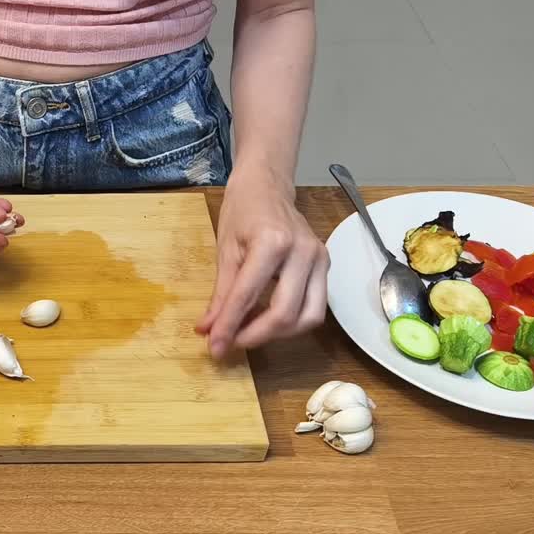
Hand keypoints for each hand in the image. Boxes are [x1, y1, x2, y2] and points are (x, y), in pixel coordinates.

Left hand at [197, 165, 328, 357]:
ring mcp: (320, 260)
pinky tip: (267, 320)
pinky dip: (291, 321)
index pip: (248, 296)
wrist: (268, 185)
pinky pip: (314, 306)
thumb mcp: (225, 250)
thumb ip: (220, 294)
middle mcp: (303, 252)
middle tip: (231, 344)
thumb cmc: (242, 211)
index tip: (214, 348)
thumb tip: (207, 330)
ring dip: (278, 334)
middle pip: (286, 314)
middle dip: (256, 336)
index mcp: (272, 242)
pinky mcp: (327, 266)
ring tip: (249, 334)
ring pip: (308, 317)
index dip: (229, 327)